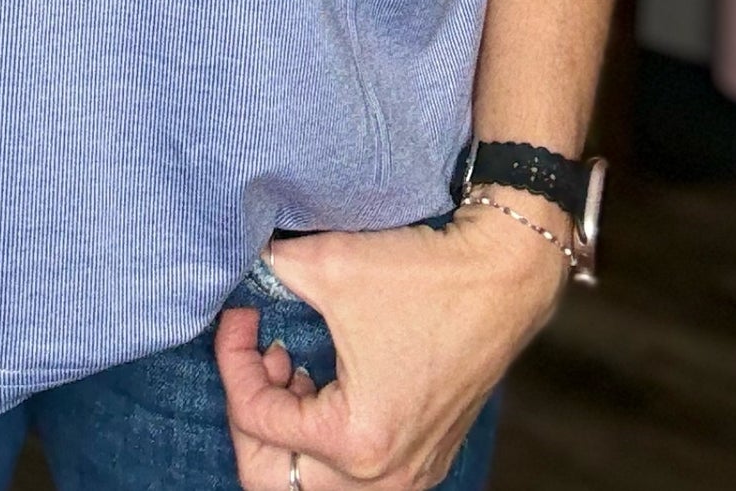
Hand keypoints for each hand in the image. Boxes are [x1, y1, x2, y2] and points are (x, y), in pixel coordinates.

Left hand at [213, 204, 568, 487]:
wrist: (502, 277)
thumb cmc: (423, 275)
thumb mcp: (327, 265)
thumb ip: (270, 273)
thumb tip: (240, 271)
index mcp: (356, 440)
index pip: (255, 418)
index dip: (233, 358)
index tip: (242, 313)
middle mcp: (384, 475)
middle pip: (274, 478)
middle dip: (253, 412)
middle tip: (259, 357)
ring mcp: (409, 472)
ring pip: (313, 480)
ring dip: (288, 426)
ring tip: (292, 364)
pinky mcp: (424, 457)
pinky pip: (352, 471)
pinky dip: (324, 433)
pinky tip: (324, 378)